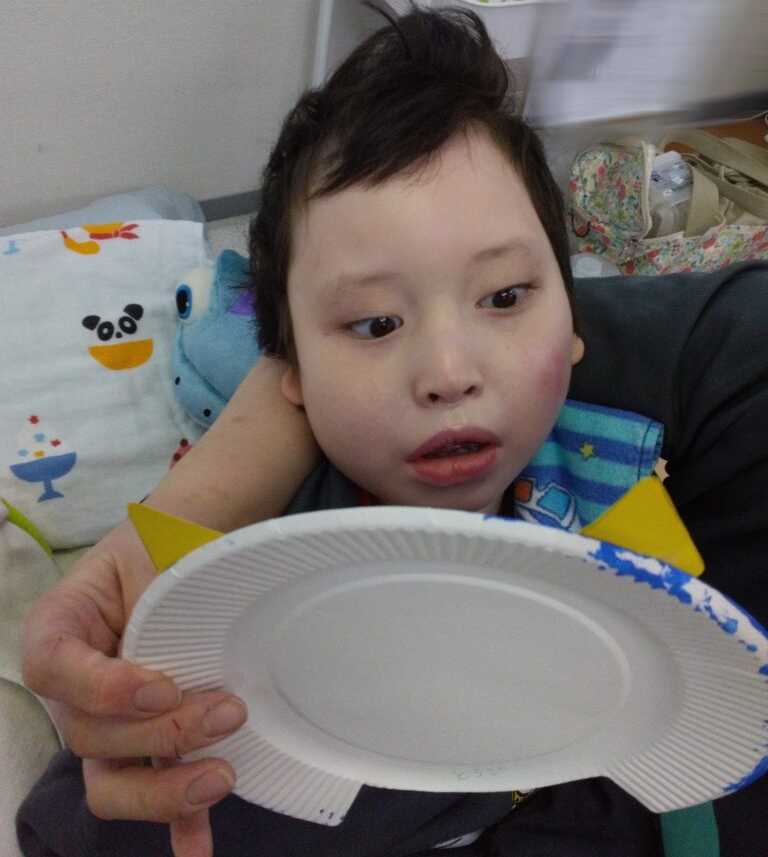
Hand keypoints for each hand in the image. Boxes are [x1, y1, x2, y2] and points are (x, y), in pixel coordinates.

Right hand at [22, 356, 318, 855]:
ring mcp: (120, 720)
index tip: (157, 683)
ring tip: (220, 772)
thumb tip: (291, 390)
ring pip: (110, 777)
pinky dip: (173, 828)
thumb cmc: (194, 541)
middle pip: (86, 731)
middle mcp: (89, 674)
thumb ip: (230, 468)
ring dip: (159, 787)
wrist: (214, 575)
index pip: (52, 661)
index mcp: (79, 615)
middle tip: (223, 713)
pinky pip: (150, 799)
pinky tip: (201, 851)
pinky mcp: (159, 749)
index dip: (97, 684)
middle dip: (152, 732)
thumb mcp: (194, 517)